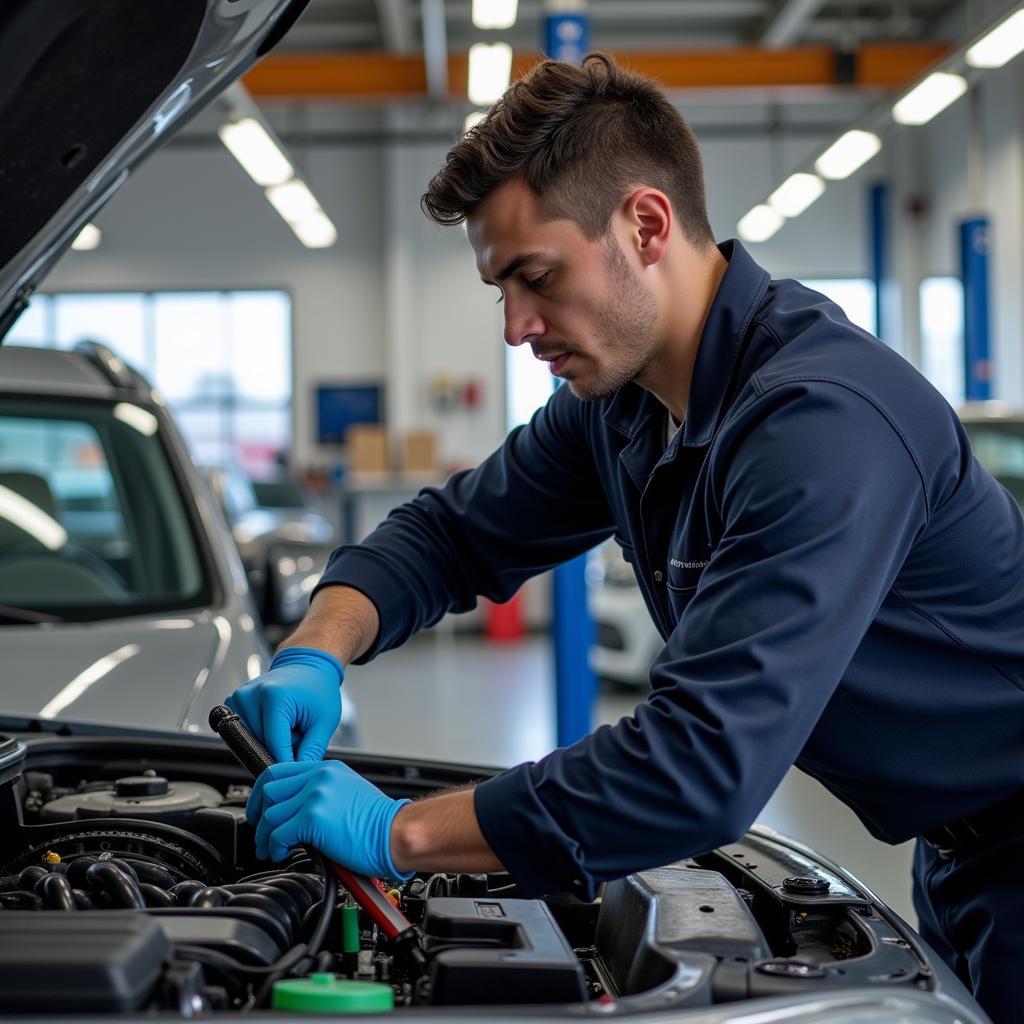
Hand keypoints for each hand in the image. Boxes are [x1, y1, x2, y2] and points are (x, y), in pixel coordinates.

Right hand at [225, 646, 343, 762]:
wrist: (308, 665)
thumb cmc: (317, 689)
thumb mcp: (324, 721)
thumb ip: (311, 751)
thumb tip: (296, 774)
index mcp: (273, 697)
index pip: (274, 746)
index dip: (287, 762)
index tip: (296, 769)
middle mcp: (250, 696)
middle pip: (260, 745)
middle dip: (280, 749)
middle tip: (298, 734)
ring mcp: (238, 699)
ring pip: (250, 742)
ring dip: (269, 742)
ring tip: (288, 726)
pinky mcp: (233, 703)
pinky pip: (243, 733)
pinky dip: (260, 734)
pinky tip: (275, 723)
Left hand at [246, 759, 411, 878]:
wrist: (396, 832)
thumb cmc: (379, 821)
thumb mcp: (349, 792)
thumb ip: (322, 792)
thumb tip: (298, 808)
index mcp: (327, 769)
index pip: (280, 771)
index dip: (263, 791)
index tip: (260, 808)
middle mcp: (319, 777)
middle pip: (269, 789)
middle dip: (259, 814)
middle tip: (261, 832)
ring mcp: (315, 796)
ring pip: (271, 814)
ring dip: (265, 836)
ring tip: (271, 849)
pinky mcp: (313, 818)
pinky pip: (279, 834)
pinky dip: (275, 847)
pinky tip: (282, 853)